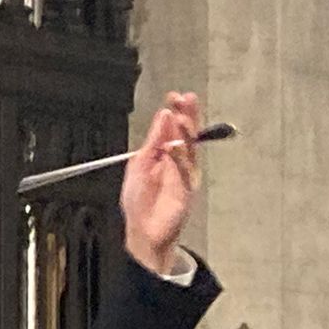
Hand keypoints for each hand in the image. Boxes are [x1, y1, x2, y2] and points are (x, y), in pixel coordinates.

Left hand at [120, 91, 202, 271]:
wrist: (142, 231)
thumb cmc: (139, 201)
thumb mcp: (139, 164)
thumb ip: (153, 141)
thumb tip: (164, 116)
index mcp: (162, 153)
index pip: (172, 127)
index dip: (175, 111)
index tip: (174, 96)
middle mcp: (176, 160)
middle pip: (186, 133)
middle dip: (187, 115)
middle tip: (187, 99)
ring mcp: (184, 173)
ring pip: (189, 147)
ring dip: (186, 131)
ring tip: (181, 117)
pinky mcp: (186, 188)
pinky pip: (184, 169)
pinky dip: (179, 157)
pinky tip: (173, 146)